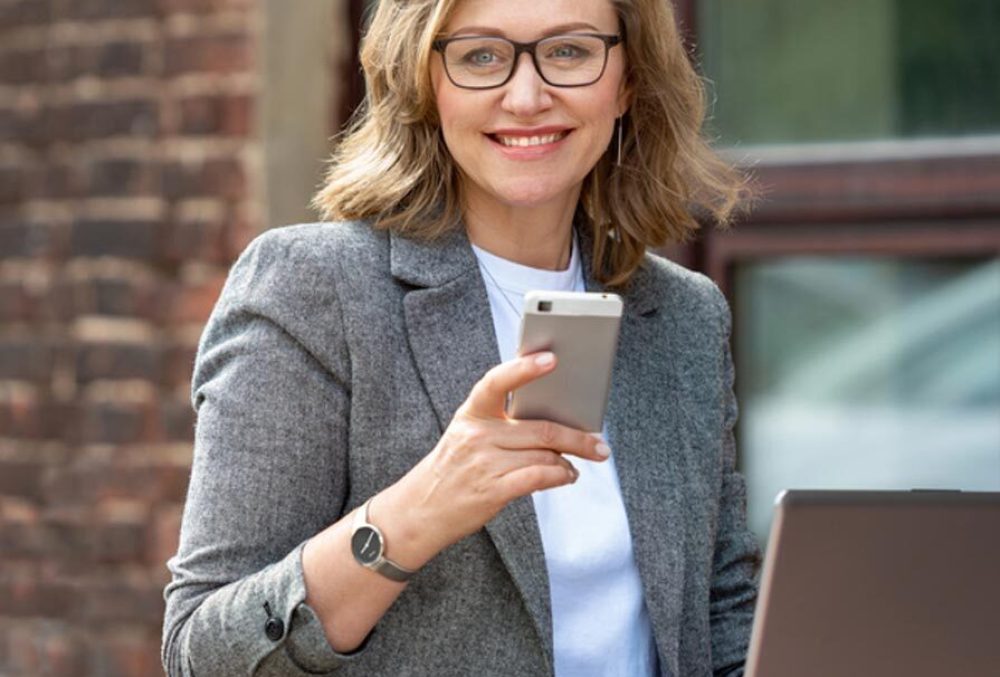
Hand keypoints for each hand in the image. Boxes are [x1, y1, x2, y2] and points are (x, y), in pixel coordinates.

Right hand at [377, 352, 609, 566]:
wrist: (420, 511)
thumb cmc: (453, 470)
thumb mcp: (467, 436)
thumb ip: (501, 425)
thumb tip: (552, 423)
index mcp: (471, 413)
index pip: (496, 381)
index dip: (525, 368)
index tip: (552, 359)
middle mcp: (477, 434)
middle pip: (541, 428)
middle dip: (578, 438)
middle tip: (599, 444)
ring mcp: (485, 462)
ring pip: (545, 455)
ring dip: (567, 463)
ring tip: (573, 467)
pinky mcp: (493, 489)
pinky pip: (539, 477)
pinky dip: (560, 477)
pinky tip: (565, 477)